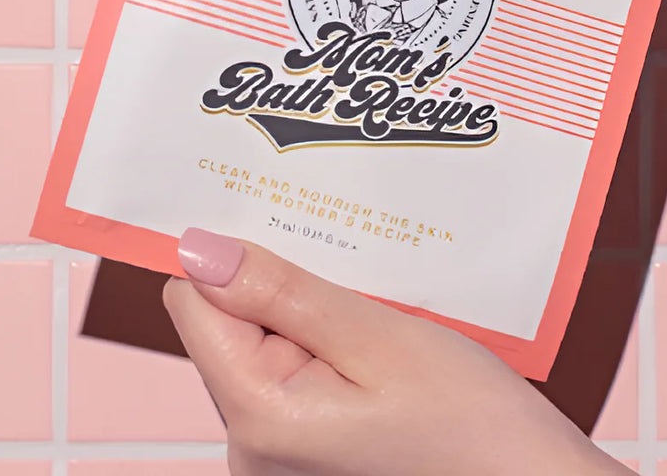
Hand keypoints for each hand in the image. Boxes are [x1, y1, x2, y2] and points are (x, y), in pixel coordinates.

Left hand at [164, 228, 630, 475]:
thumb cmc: (472, 427)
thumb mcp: (380, 338)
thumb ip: (283, 292)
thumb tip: (199, 249)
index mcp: (257, 416)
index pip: (193, 299)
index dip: (233, 249)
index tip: (282, 215)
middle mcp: (252, 446)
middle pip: (229, 319)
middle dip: (283, 279)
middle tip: (349, 262)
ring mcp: (279, 452)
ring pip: (266, 339)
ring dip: (311, 307)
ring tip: (372, 302)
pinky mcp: (307, 448)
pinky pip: (294, 367)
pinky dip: (327, 337)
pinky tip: (376, 332)